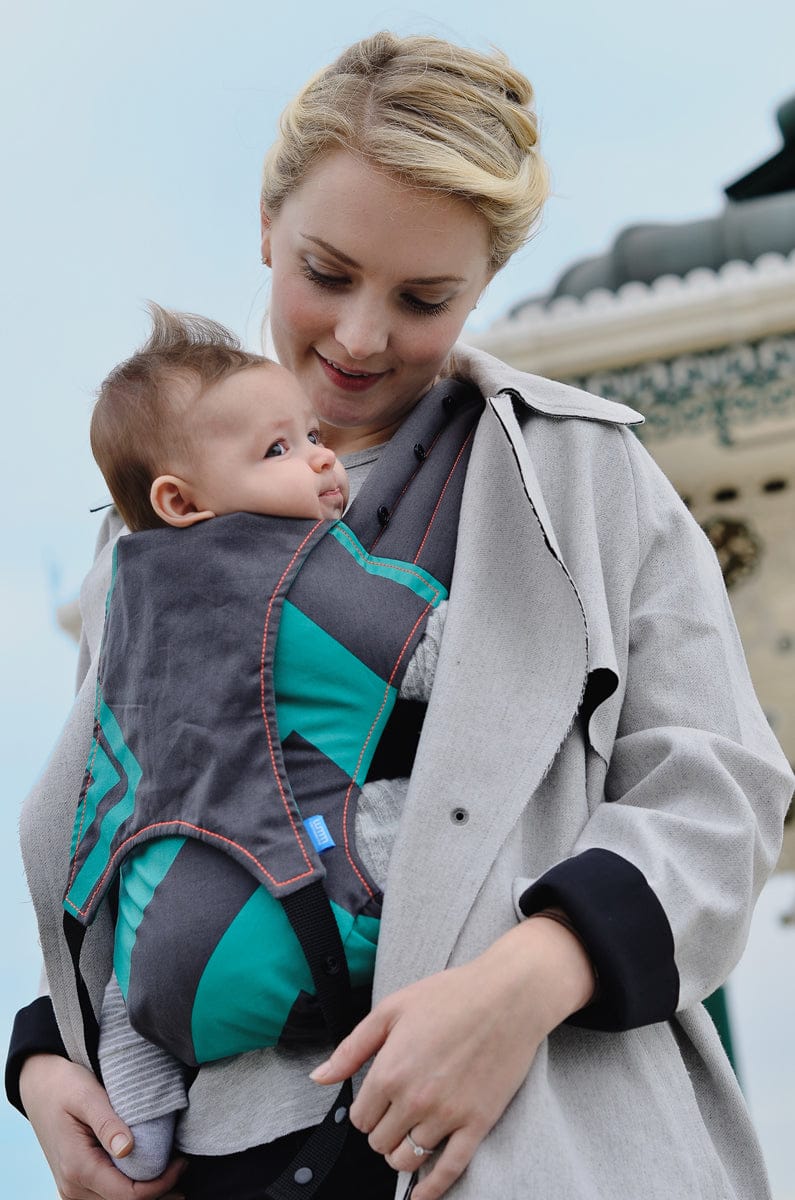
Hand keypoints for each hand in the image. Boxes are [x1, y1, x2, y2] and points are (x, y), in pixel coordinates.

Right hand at [19, 1054, 186, 1199]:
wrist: (37, 1085)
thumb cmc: (63, 1085)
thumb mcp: (86, 1095)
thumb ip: (108, 1122)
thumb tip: (128, 1148)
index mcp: (78, 1167)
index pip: (128, 1195)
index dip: (160, 1184)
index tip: (181, 1161)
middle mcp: (72, 1187)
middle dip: (158, 1191)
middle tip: (183, 1165)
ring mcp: (71, 1189)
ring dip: (145, 1193)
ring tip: (171, 1171)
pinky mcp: (74, 1183)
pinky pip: (105, 1197)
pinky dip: (128, 1191)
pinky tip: (147, 1174)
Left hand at [310, 915, 594, 1199]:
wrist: (507, 996)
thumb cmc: (450, 996)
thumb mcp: (392, 1008)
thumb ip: (352, 1047)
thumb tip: (320, 1076)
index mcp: (390, 1071)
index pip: (360, 1118)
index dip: (366, 1111)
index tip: (377, 1101)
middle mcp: (414, 1099)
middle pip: (380, 1142)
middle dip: (382, 1131)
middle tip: (394, 1114)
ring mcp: (447, 1114)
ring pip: (407, 1159)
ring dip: (401, 1153)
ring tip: (408, 1136)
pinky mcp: (477, 1123)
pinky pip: (448, 1169)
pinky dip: (432, 1188)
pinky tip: (421, 1193)